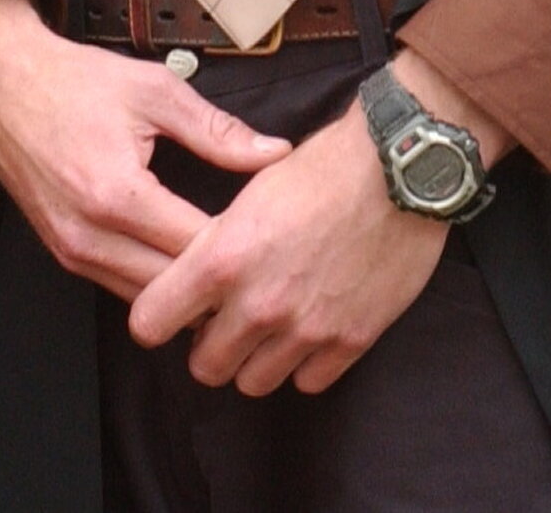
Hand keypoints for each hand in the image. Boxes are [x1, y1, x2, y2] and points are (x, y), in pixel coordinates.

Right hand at [0, 0, 288, 302]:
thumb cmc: (75, 82)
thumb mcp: (155, 91)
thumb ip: (218, 131)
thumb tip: (276, 155)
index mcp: (116, 194)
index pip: (196, 247)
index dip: (242, 245)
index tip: (277, 233)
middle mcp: (89, 236)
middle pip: (174, 287)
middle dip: (221, 277)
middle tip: (265, 260)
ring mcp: (72, 251)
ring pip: (147, 298)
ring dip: (189, 289)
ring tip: (234, 267)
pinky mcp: (64, 254)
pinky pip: (121, 286)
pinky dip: (157, 281)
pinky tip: (189, 262)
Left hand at [122, 47, 511, 397]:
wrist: (400, 169)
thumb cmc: (325, 168)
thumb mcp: (251, 192)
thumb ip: (217, 246)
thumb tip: (197, 280)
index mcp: (222, 258)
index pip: (150, 323)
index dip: (157, 317)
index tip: (173, 310)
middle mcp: (259, 303)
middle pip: (203, 367)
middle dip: (210, 346)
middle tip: (228, 320)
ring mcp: (306, 328)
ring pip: (252, 383)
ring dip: (256, 359)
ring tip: (272, 327)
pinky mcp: (350, 340)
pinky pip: (308, 382)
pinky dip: (305, 363)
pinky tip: (311, 330)